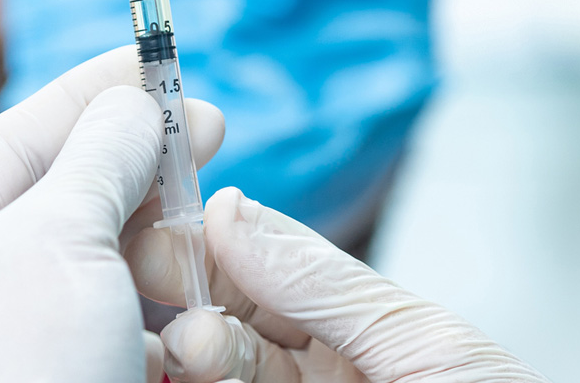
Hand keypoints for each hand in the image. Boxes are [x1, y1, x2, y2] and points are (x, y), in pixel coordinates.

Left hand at [0, 47, 223, 382]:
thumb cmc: (21, 375)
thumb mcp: (57, 241)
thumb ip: (101, 158)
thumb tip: (132, 102)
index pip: (16, 139)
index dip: (89, 91)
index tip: (157, 59)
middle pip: (68, 194)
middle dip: (140, 161)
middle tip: (208, 128)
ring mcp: (32, 343)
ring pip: (112, 258)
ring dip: (165, 236)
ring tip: (205, 224)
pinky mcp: (85, 380)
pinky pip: (136, 319)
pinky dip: (175, 302)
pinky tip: (201, 299)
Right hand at [127, 188, 546, 382]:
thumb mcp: (423, 345)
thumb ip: (324, 284)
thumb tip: (232, 213)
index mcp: (357, 329)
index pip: (263, 266)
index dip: (210, 241)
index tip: (165, 225)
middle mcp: (315, 374)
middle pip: (222, 324)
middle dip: (186, 298)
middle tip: (156, 287)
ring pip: (210, 375)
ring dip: (185, 355)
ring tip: (189, 350)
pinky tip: (172, 378)